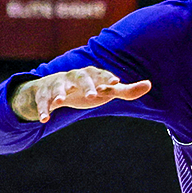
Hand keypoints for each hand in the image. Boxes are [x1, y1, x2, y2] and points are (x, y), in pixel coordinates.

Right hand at [11, 66, 151, 122]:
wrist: (54, 89)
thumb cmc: (87, 89)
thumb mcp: (105, 90)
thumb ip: (125, 90)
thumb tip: (149, 84)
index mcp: (90, 74)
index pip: (100, 74)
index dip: (106, 77)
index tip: (115, 83)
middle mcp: (74, 76)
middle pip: (80, 76)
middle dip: (85, 85)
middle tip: (91, 96)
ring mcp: (58, 84)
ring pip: (58, 86)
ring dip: (58, 93)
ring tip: (60, 102)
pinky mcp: (44, 94)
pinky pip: (42, 101)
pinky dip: (43, 109)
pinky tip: (44, 119)